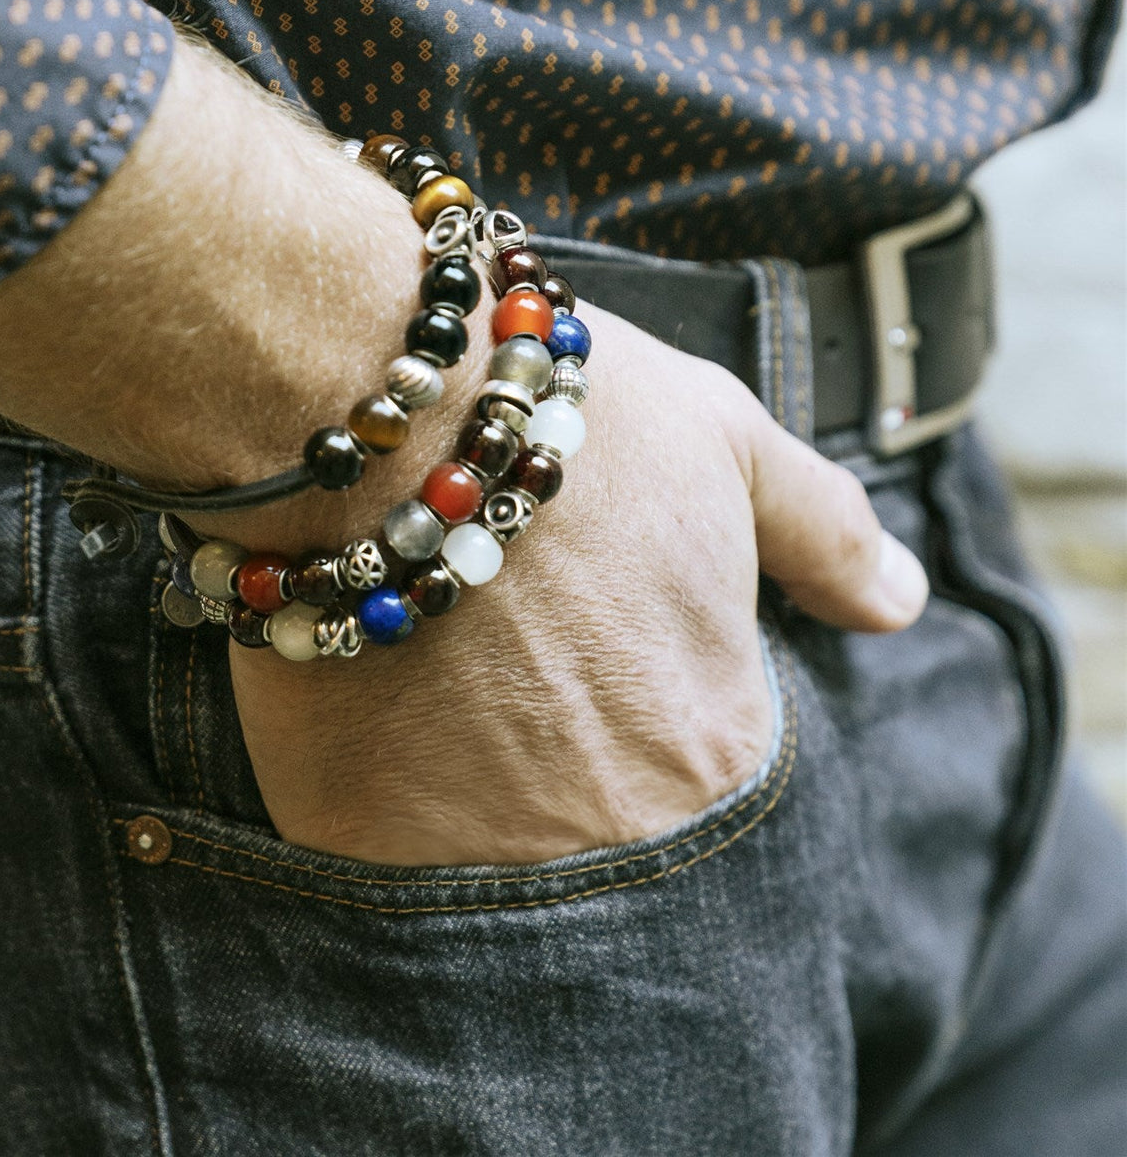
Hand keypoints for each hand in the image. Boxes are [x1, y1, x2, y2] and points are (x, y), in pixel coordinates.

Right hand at [0, 35, 926, 868]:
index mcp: (712, 743)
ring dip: (459, 767)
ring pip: (477, 839)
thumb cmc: (569, 413)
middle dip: (554, 744)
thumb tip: (900, 603)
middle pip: (590, 816)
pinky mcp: (347, 834)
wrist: (383, 406)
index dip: (635, 691)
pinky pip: (367, 836)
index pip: (699, 772)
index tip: (583, 635)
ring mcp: (470, 843)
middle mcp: (607, 824)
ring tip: (425, 661)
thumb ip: (825, 532)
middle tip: (499, 650)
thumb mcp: (727, 440)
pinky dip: (366, 773)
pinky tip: (357, 686)